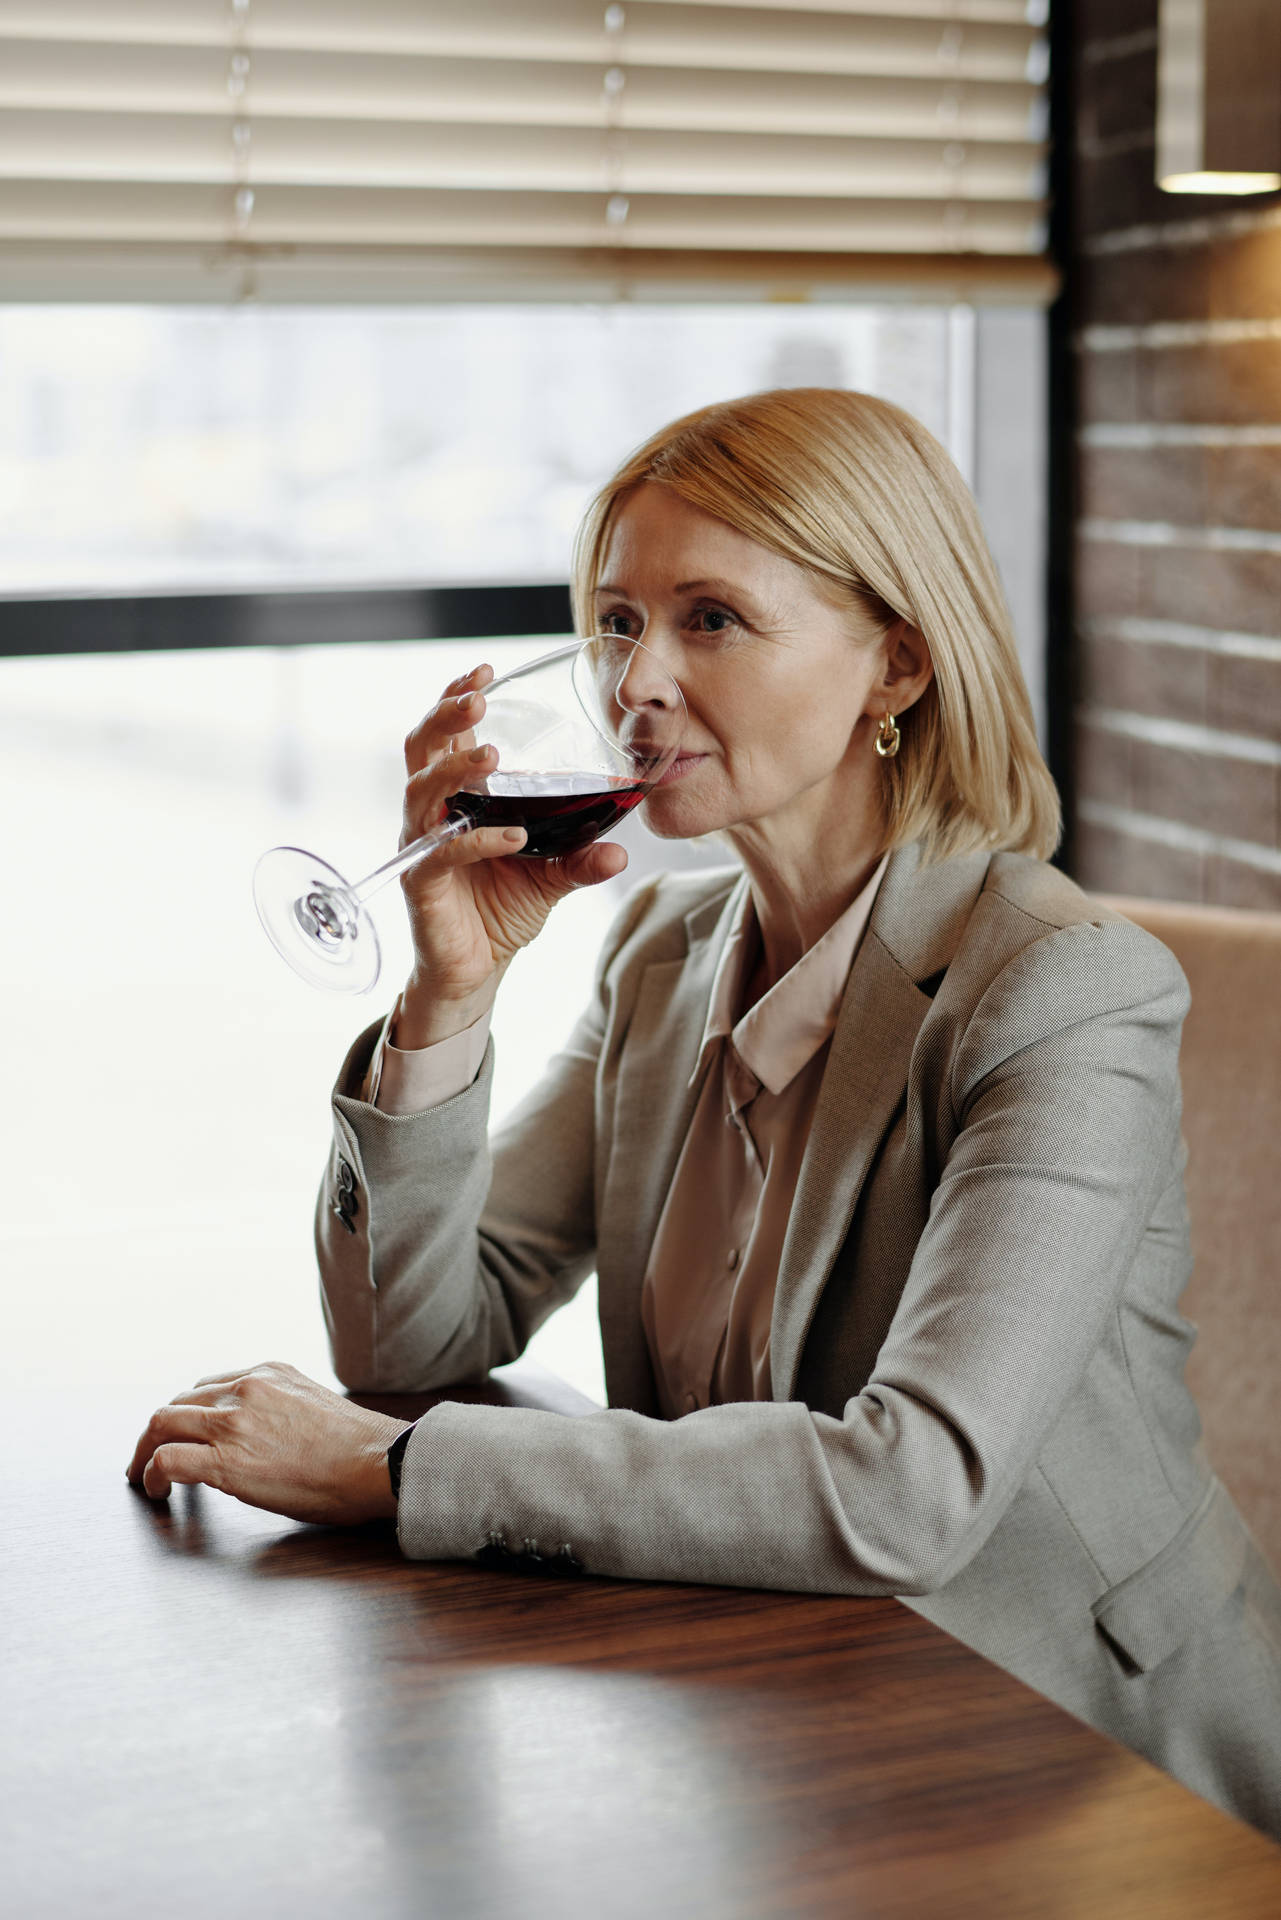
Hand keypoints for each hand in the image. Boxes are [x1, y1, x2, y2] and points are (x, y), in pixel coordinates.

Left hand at [125, 1362, 404, 1524]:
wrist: (379, 1462)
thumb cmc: (361, 1448)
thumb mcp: (316, 1404)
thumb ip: (283, 1407)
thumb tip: (269, 1433)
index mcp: (269, 1373)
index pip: (208, 1386)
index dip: (188, 1413)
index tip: (184, 1433)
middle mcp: (246, 1389)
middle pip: (178, 1402)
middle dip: (157, 1431)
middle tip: (149, 1455)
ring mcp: (233, 1422)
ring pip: (161, 1424)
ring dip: (144, 1451)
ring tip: (141, 1474)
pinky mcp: (226, 1461)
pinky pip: (167, 1460)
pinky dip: (151, 1474)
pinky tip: (155, 1490)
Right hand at [394, 663, 627, 1041]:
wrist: (478, 967)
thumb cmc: (503, 907)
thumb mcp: (553, 876)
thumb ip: (582, 857)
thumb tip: (622, 848)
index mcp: (457, 796)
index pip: (445, 734)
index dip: (456, 698)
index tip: (485, 672)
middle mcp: (431, 812)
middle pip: (421, 747)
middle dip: (446, 716)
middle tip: (478, 699)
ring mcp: (422, 845)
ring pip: (421, 790)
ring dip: (456, 768)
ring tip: (491, 755)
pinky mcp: (421, 883)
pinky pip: (444, 853)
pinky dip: (479, 840)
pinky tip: (512, 837)